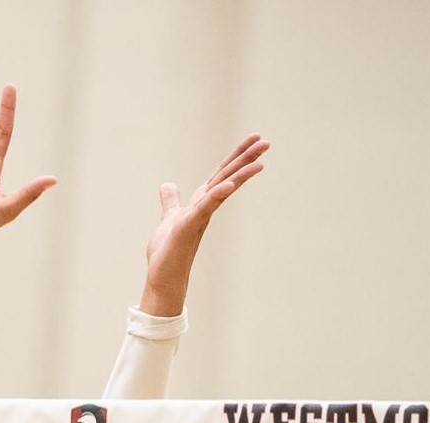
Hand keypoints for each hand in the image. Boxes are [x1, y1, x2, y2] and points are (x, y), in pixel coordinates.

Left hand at [141, 134, 269, 316]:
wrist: (163, 277)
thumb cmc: (168, 251)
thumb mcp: (170, 217)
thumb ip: (171, 201)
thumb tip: (167, 185)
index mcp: (202, 202)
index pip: (222, 173)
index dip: (236, 155)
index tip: (254, 138)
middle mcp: (204, 208)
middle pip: (227, 178)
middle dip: (245, 159)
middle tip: (266, 142)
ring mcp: (198, 217)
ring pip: (222, 191)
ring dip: (239, 176)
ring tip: (260, 162)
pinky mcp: (187, 228)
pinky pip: (203, 208)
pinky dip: (215, 196)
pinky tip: (227, 185)